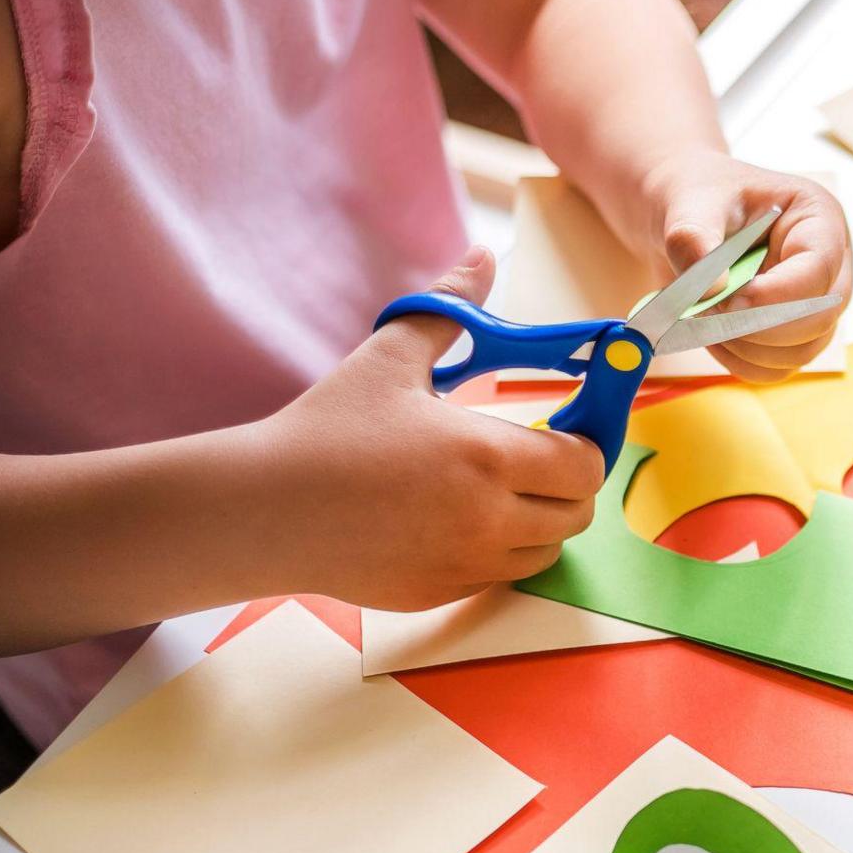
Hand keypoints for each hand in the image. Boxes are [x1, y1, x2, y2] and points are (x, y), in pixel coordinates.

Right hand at [255, 246, 604, 610]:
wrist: (265, 510)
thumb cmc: (326, 430)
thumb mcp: (388, 357)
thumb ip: (448, 308)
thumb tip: (482, 259)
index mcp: (489, 457)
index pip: (586, 463)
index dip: (587, 443)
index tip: (566, 426)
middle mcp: (489, 519)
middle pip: (578, 513)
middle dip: (570, 483)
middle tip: (538, 456)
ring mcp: (467, 564)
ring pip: (546, 551)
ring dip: (540, 521)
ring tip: (500, 489)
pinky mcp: (441, 593)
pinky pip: (500, 576)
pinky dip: (499, 550)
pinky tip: (460, 519)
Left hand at [639, 150, 852, 381]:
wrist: (683, 219)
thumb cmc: (696, 198)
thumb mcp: (687, 203)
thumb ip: (693, 238)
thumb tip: (712, 290)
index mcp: (817, 217)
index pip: (818, 268)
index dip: (775, 293)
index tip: (726, 298)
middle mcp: (830, 264)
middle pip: (819, 318)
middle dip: (759, 326)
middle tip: (705, 311)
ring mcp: (814, 304)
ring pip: (801, 351)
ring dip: (746, 347)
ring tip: (702, 318)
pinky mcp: (792, 334)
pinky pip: (776, 368)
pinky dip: (740, 360)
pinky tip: (710, 333)